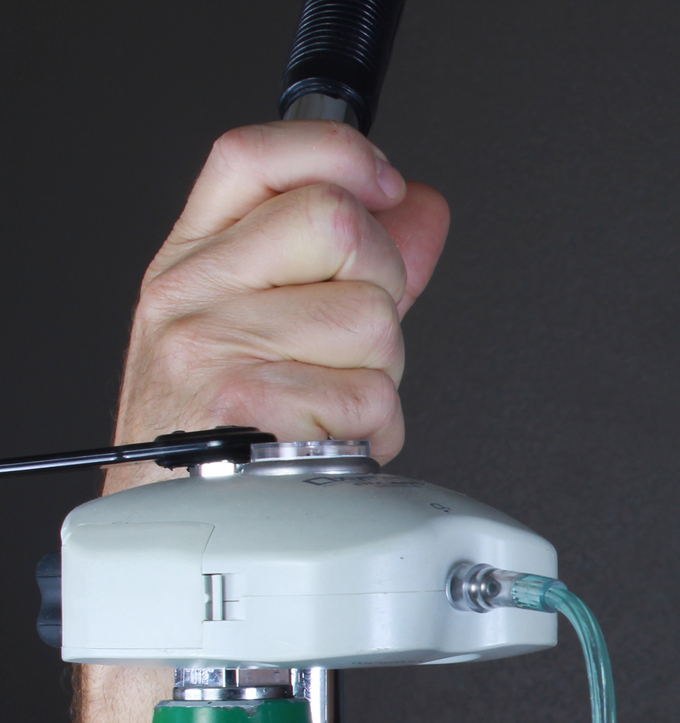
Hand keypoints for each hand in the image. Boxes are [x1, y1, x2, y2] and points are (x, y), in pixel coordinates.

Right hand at [110, 119, 450, 489]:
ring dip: (380, 371)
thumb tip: (418, 206)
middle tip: (351, 339)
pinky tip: (332, 438)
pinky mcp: (251, 407)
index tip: (386, 186)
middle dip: (381, 283)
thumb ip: (350, 260)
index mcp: (196, 257)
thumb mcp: (264, 319)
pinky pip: (372, 396)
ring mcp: (218, 346)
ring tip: (332, 398)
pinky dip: (375, 429)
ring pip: (373, 318)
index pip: (255, 155)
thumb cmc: (218, 422)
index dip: (338, 155)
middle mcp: (196, 292)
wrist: (170, 519)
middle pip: (339, 223)